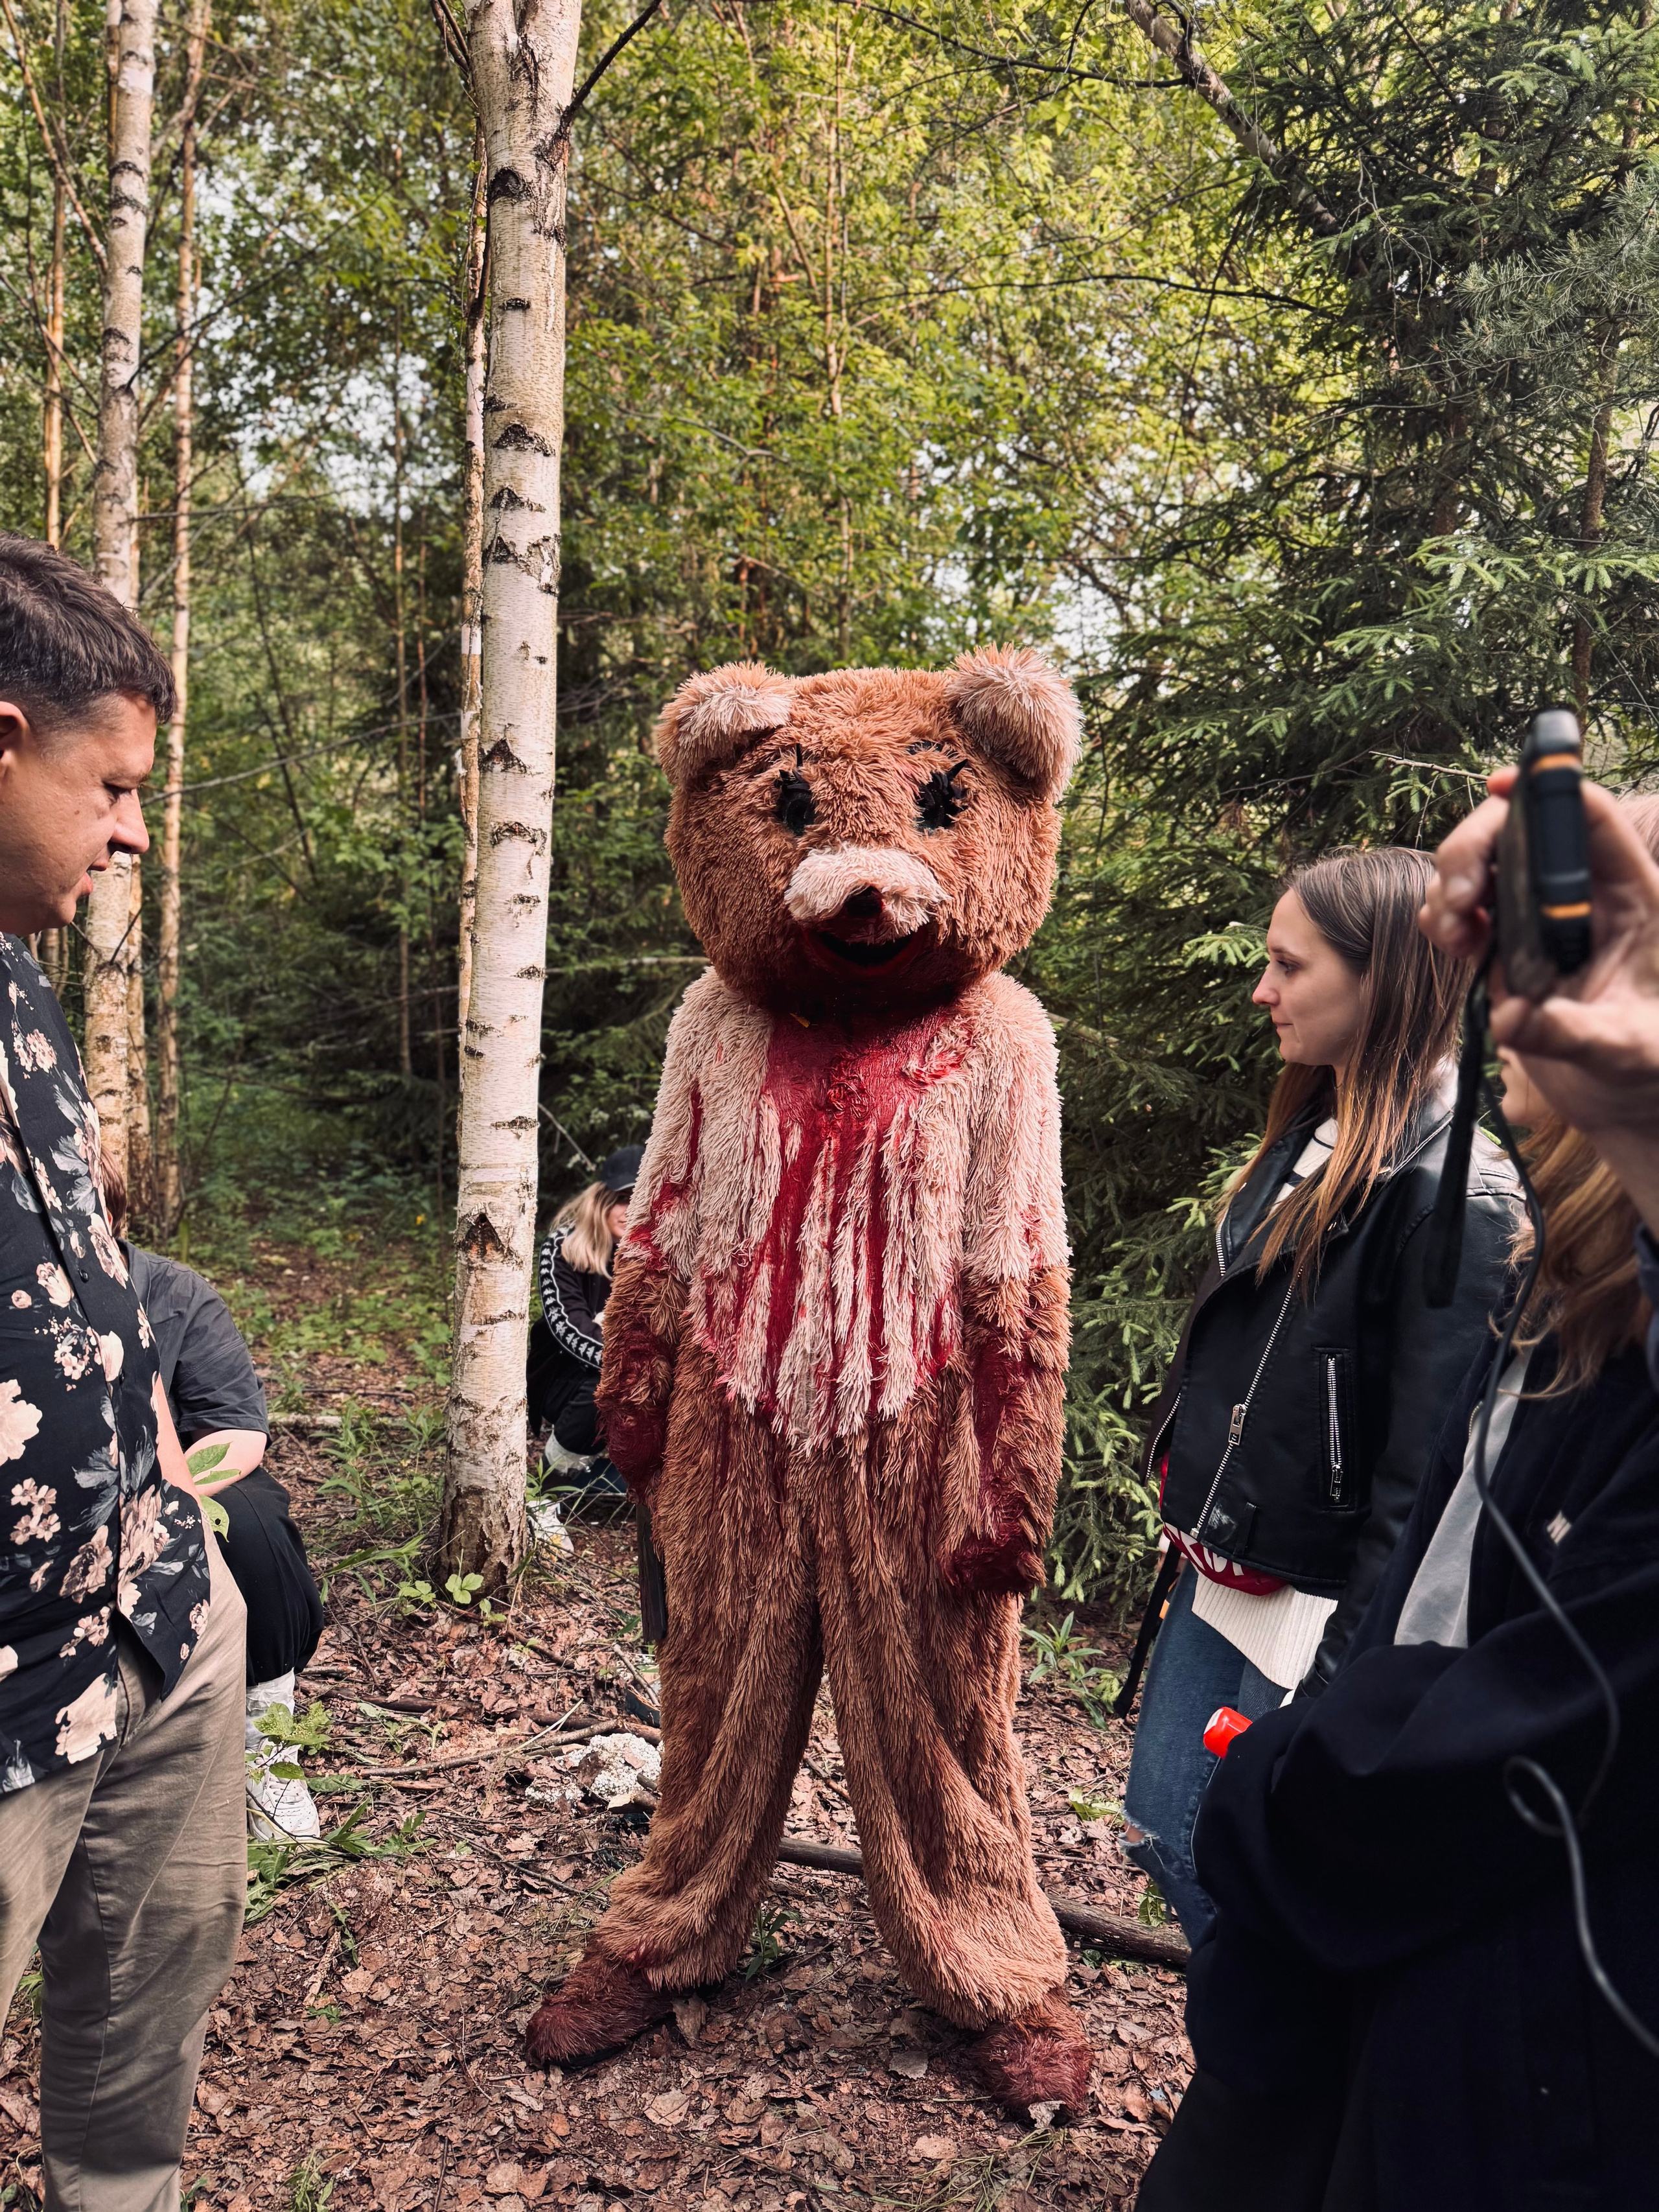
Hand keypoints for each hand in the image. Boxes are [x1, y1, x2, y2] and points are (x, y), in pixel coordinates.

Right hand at [1421, 770, 1658, 1233]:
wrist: (1623, 1101)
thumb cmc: (1647, 1065)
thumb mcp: (1625, 1051)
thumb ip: (1571, 1033)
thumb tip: (1510, 1020)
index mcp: (1632, 897)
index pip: (1592, 819)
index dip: (1548, 790)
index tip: (1500, 787)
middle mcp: (1581, 897)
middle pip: (1518, 832)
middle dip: (1473, 852)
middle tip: (1458, 901)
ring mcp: (1539, 918)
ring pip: (1481, 867)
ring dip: (1449, 889)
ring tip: (1451, 936)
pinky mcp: (1507, 946)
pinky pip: (1462, 909)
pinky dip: (1441, 916)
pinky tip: (1449, 944)